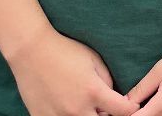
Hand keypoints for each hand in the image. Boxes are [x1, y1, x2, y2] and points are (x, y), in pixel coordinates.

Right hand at [7, 29, 138, 115]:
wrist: (31, 51)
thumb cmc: (65, 51)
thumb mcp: (94, 59)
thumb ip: (107, 81)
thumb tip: (114, 97)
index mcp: (93, 91)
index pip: (124, 110)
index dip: (130, 107)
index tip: (129, 104)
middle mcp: (77, 109)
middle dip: (108, 115)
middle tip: (105, 105)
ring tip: (85, 104)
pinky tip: (67, 106)